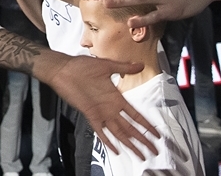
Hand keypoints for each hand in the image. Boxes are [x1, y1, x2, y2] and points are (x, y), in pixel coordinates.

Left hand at [45, 54, 159, 159]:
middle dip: (143, 140)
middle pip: (130, 128)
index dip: (146, 125)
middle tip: (154, 150)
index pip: (135, 115)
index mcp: (116, 98)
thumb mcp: (106, 65)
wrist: (63, 70)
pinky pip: (100, 131)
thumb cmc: (82, 66)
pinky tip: (116, 150)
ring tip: (140, 155)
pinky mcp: (90, 114)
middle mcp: (110, 108)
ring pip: (119, 132)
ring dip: (130, 144)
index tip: (156, 134)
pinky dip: (107, 141)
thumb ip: (124, 68)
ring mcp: (101, 113)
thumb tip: (140, 65)